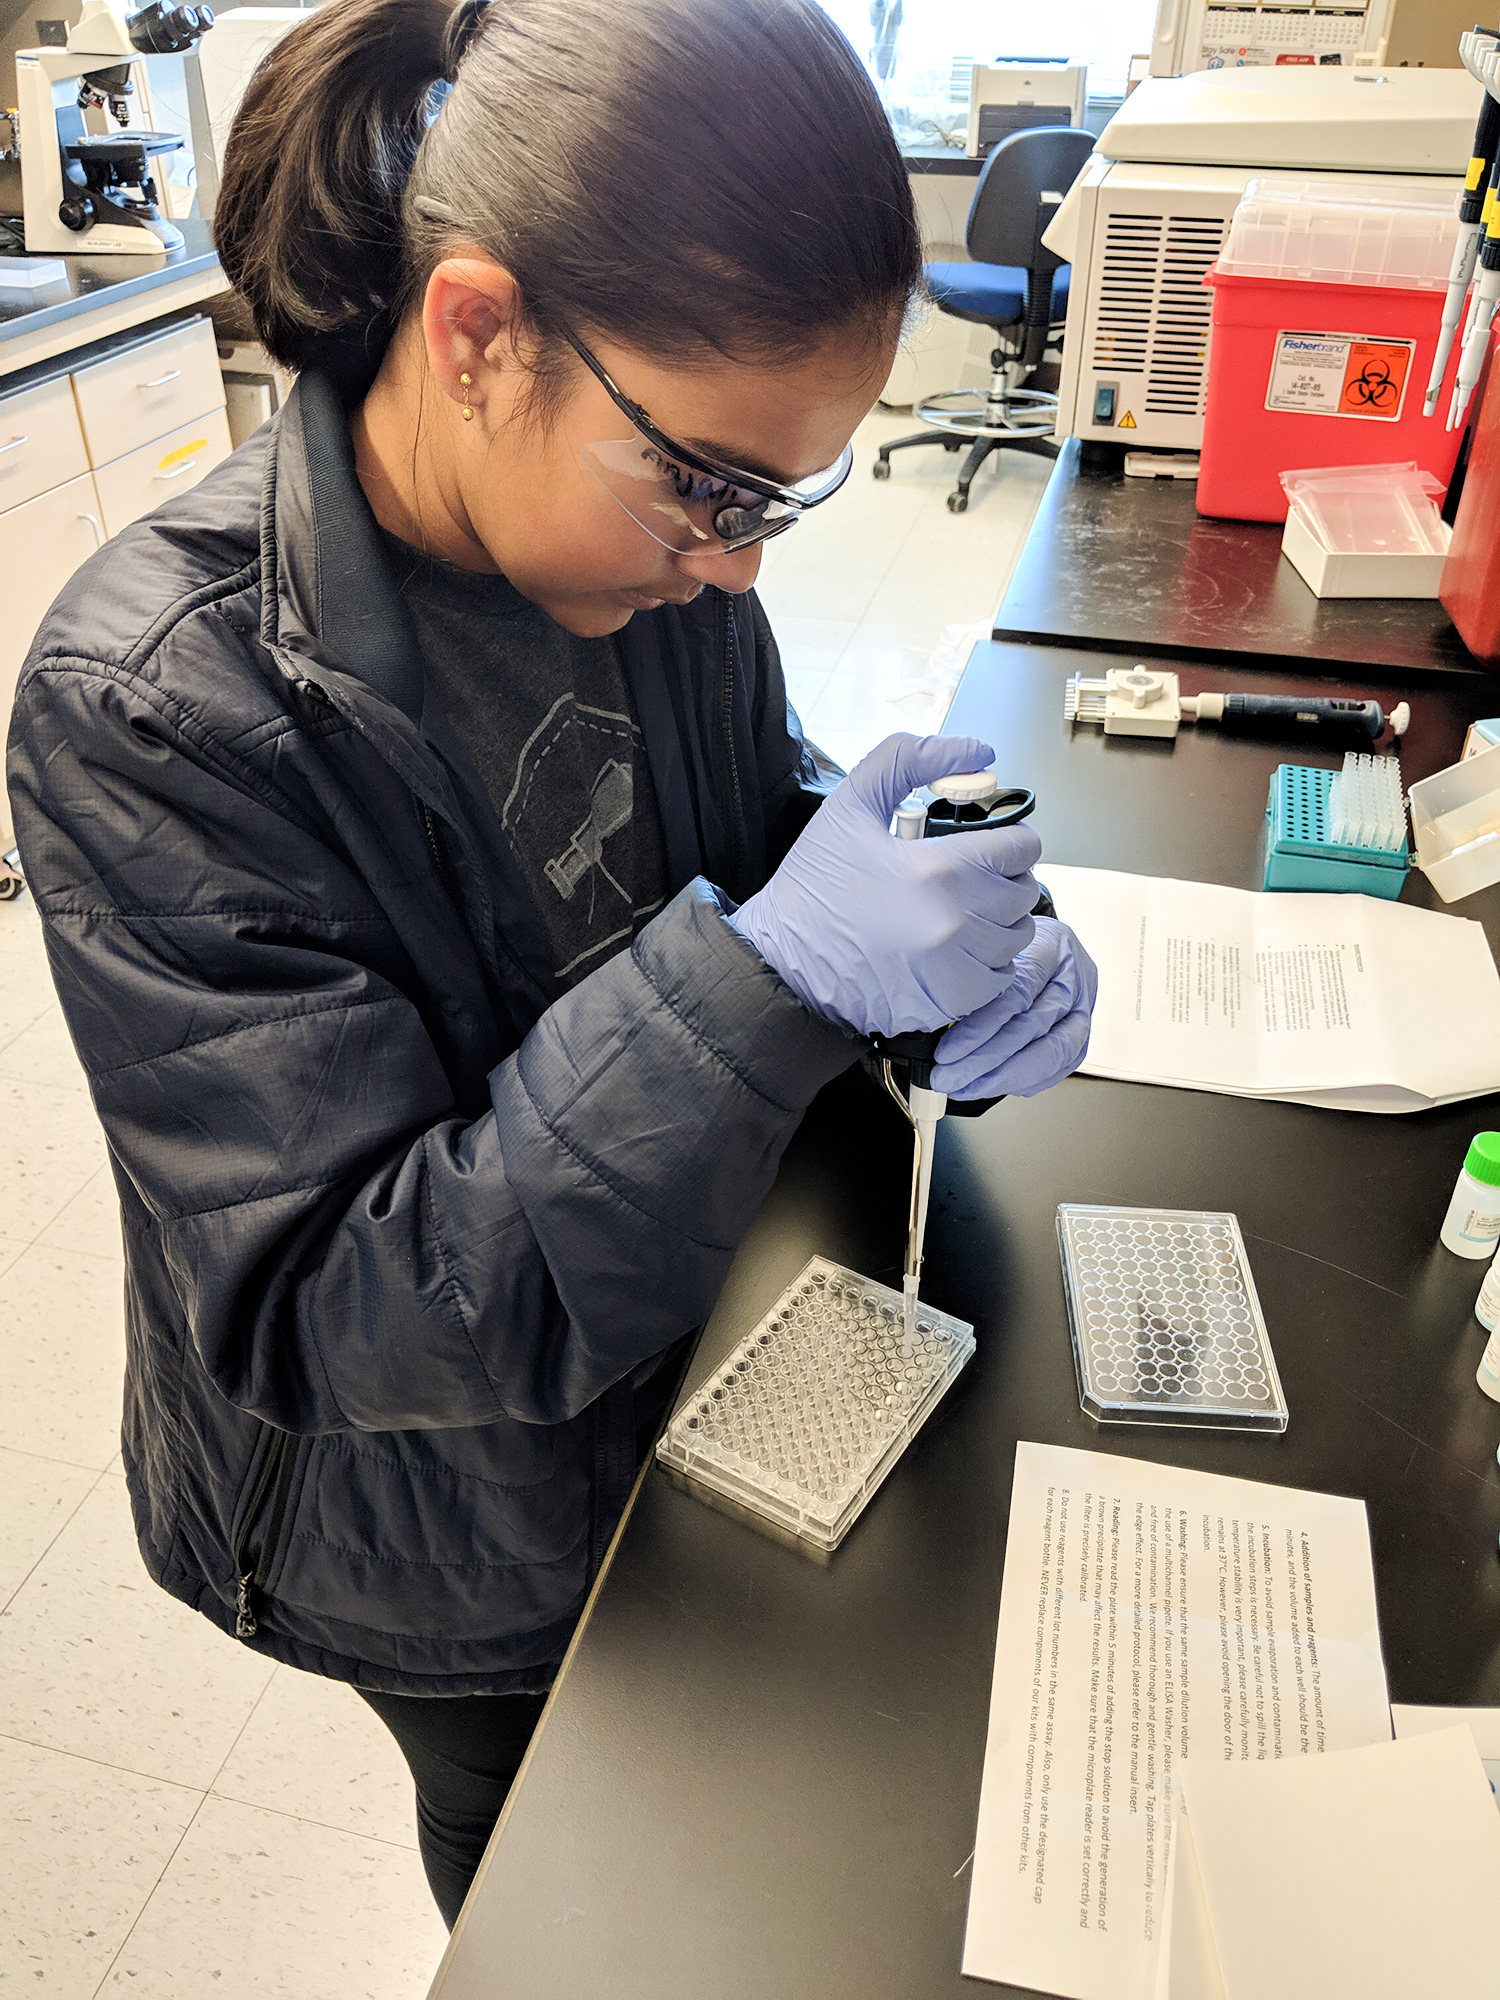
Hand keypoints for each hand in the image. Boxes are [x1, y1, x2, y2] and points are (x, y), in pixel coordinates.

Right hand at [728, 733, 1040, 1036]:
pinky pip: (999, 977)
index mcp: (936, 871)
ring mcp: (953, 971)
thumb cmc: (815, 887)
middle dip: (1003, 877)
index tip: (990, 843)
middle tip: (969, 874)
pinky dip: (986, 961)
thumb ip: (911, 760)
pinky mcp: (947, 1004)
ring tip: (957, 910)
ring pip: (1016, 935)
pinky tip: (951, 947)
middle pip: (1024, 892)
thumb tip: (978, 751)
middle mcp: (953, 925)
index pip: (1021, 849)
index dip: (1010, 839)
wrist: (780, 961)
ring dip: (998, 919)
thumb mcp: (851, 803)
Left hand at [932, 918, 1095, 1099]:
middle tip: (949, 1077)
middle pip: (1030, 1028)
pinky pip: (1057, 1068)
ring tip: (966, 1087)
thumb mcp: (995, 948)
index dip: (979, 1030)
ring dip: (1002, 1078)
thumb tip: (934, 1020)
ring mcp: (1082, 1010)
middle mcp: (1071, 981)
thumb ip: (975, 979)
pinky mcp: (1081, 1036)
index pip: (1015, 995)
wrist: (1054, 948)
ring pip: (1048, 1053)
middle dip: (984, 1061)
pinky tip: (994, 1086)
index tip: (946, 1053)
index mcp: (1050, 949)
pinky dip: (1023, 1081)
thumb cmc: (1019, 948)